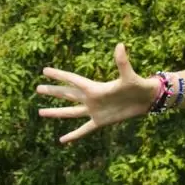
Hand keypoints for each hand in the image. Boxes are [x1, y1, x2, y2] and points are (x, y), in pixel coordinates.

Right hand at [37, 43, 157, 142]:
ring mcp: (94, 110)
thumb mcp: (128, 75)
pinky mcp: (100, 121)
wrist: (148, 100)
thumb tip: (120, 45)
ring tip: (40, 111)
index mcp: (94, 88)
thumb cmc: (138, 85)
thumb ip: (122, 62)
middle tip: (37, 88)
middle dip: (53, 91)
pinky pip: (83, 129)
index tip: (44, 70)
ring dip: (56, 112)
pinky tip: (62, 140)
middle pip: (67, 94)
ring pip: (70, 112)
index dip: (59, 75)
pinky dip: (73, 135)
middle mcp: (91, 98)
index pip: (72, 80)